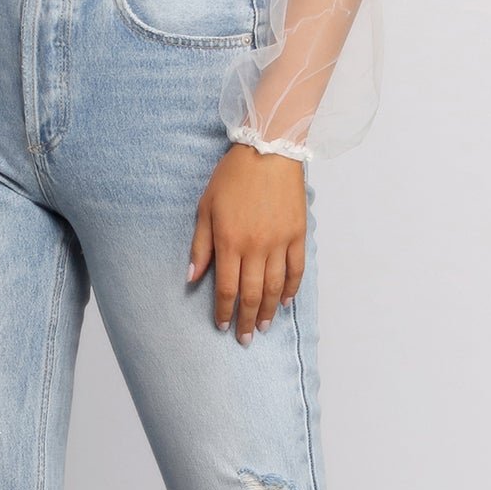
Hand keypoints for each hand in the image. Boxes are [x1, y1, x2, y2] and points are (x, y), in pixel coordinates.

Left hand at [188, 143, 306, 343]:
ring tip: (265, 327)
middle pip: (253, 294)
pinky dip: (292, 288)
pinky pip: (296, 269)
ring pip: (275, 287)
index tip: (223, 326)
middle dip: (248, 320)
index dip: (225, 311)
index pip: (227, 288)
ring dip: (270, 311)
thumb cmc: (232, 177)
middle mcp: (255, 247)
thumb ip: (200, 246)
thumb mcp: (205, 208)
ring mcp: (279, 242)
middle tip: (246, 339)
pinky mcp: (298, 234)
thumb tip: (192, 278)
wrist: (268, 150)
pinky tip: (286, 302)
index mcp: (229, 241)